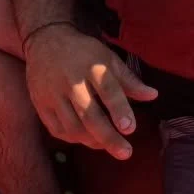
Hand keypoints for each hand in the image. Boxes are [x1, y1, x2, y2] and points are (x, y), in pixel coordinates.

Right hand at [23, 24, 157, 159]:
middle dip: (108, 137)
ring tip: (107, 145)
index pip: (107, 89)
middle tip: (126, 152)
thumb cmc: (82, 51)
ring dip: (92, 141)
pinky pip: (57, 130)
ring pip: (73, 127)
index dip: (119, 109)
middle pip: (89, 115)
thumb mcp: (107, 58)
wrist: (45, 40)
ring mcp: (52, 93)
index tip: (130, 129)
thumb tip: (153, 95)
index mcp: (91, 65)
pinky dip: (74, 139)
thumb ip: (129, 80)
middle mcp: (71, 80)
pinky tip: (86, 138)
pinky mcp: (40, 103)